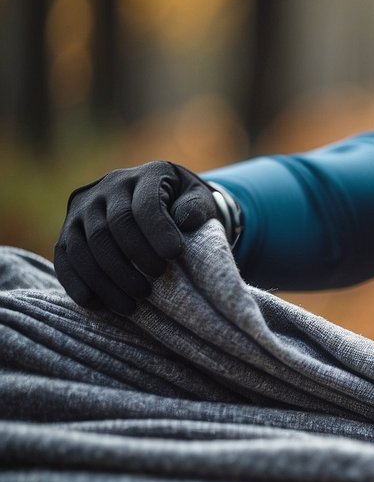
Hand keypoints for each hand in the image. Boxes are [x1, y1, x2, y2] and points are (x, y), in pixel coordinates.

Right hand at [54, 161, 217, 313]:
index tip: (173, 255)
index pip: (143, 204)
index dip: (157, 231)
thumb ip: (197, 207)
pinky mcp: (67, 231)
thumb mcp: (200, 200)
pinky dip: (80, 285)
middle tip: (152, 288)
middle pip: (111, 227)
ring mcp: (83, 209)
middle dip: (132, 261)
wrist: (162, 202)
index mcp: (146, 175)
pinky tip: (100, 305)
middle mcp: (108, 187)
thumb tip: (185, 219)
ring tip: (132, 305)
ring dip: (107, 280)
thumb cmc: (185, 205)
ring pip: (86, 247)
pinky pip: (66, 259)